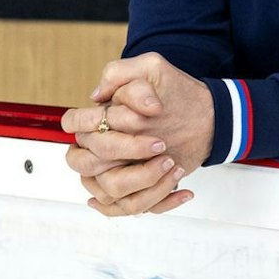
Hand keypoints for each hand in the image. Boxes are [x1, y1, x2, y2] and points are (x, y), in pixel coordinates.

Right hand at [60, 54, 214, 216]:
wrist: (205, 116)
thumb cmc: (175, 94)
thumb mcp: (152, 70)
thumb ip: (122, 72)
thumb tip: (98, 95)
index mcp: (97, 121)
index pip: (73, 125)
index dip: (93, 124)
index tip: (135, 121)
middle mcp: (99, 150)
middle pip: (88, 163)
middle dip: (127, 153)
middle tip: (161, 144)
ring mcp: (114, 173)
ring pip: (111, 191)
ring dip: (146, 182)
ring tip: (174, 165)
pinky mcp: (135, 190)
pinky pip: (133, 208)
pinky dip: (161, 202)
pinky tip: (183, 189)